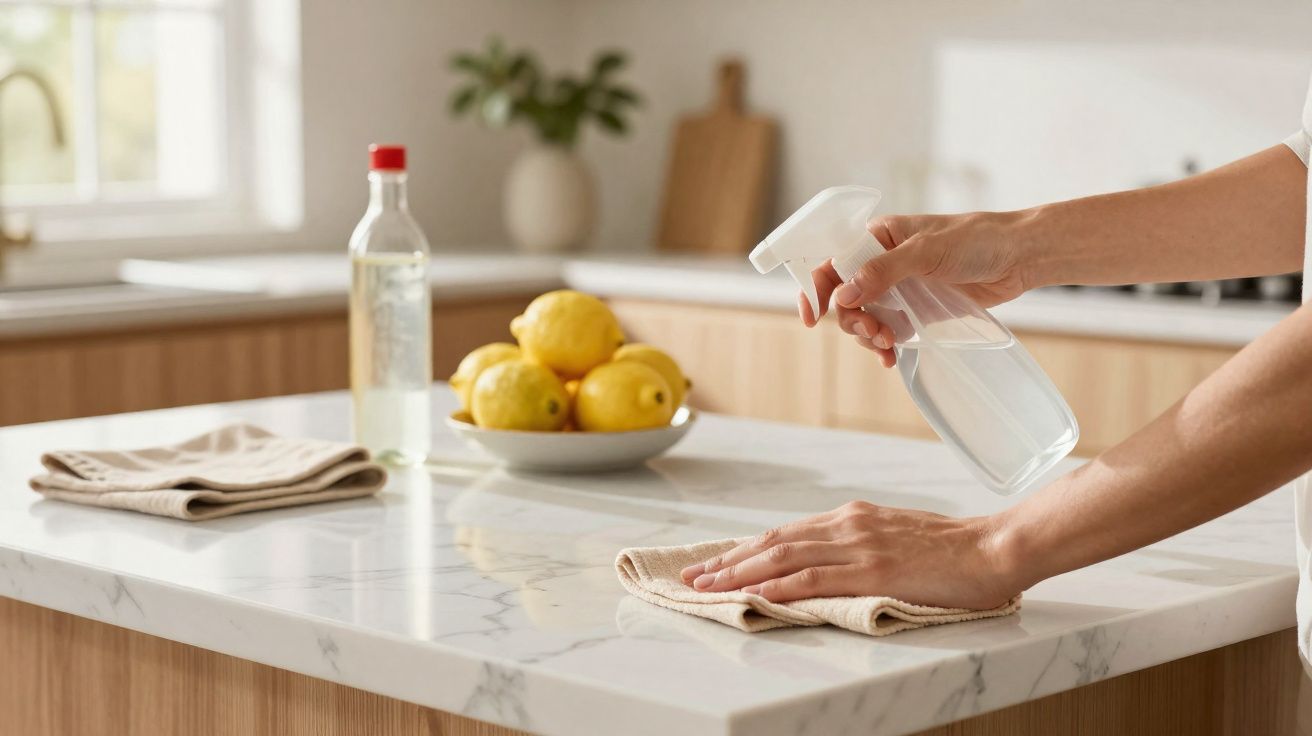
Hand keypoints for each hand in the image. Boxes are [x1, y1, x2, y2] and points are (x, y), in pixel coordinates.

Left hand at [679, 501, 1021, 609]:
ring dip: (740, 572)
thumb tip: (823, 561)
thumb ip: (857, 545)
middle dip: (728, 560)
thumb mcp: (893, 537)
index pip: (785, 533)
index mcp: (852, 517)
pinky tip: (754, 593)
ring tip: (707, 585)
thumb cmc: (950, 550)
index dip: (745, 549)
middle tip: (692, 575)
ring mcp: (859, 546)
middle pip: (773, 543)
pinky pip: (816, 577)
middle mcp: (848, 525)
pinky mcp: (873, 570)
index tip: (714, 561)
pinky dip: (779, 585)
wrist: (993, 548)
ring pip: (784, 557)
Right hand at [800, 211, 1033, 365]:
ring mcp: (897, 289)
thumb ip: (883, 271)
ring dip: (868, 336)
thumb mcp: (926, 251)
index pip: (832, 262)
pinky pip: (886, 331)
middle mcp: (880, 263)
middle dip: (851, 319)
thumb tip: (844, 294)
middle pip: (844, 298)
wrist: (1018, 258)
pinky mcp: (915, 311)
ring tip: (887, 344)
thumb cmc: (976, 240)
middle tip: (873, 332)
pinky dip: (883, 346)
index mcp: (876, 238)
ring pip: (862, 318)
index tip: (813, 316)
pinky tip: (889, 356)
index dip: (817, 288)